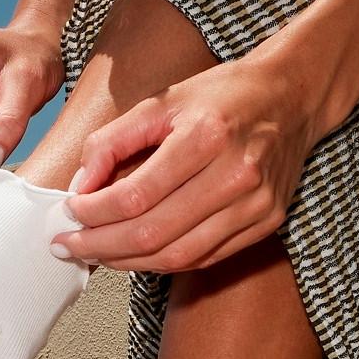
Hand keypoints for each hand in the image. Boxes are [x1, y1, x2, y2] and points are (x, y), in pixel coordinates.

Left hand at [56, 52, 319, 271]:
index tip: (68, 212)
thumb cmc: (221, 96)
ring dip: (127, 262)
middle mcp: (236, 175)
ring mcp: (256, 205)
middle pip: (153, 233)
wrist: (290, 97)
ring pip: (178, 256)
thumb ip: (112, 142)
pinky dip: (163, 262)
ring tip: (96, 253)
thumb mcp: (160, 101)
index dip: (94, 212)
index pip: (136, 195)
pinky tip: (136, 254)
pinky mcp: (266, 223)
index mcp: (206, 136)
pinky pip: (204, 258)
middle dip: (101, 245)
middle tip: (69, 244)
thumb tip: (79, 188)